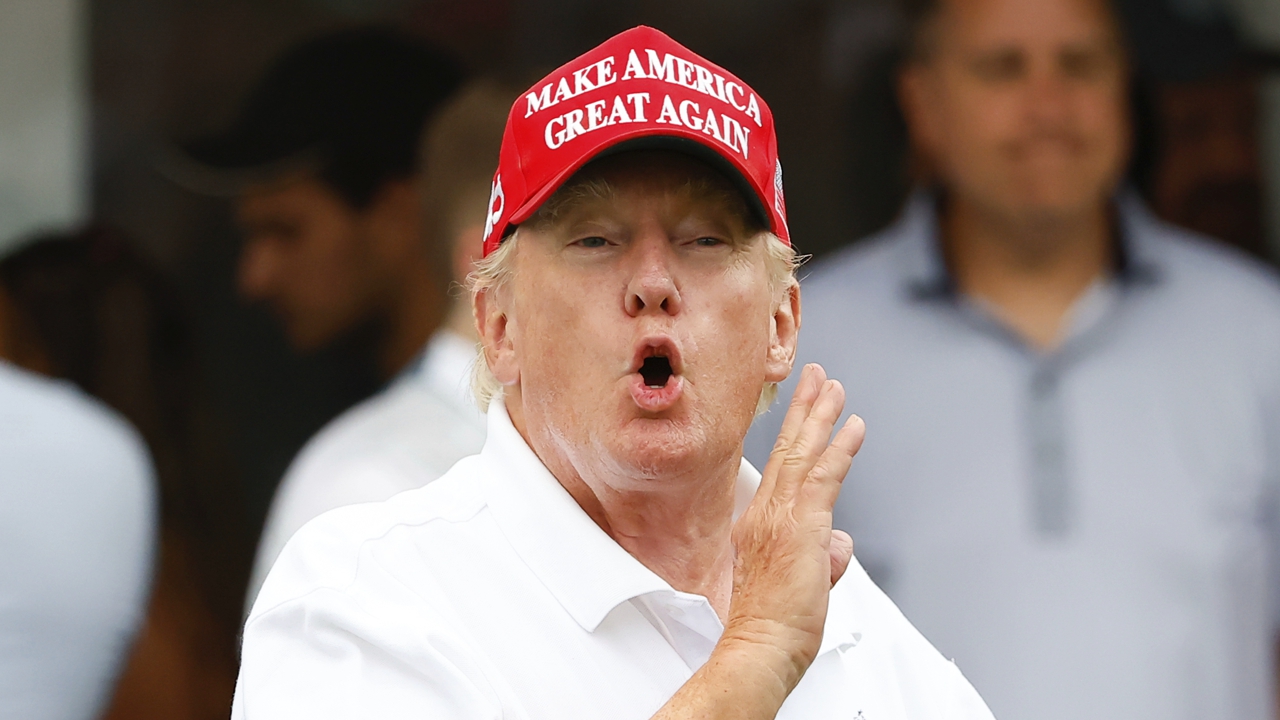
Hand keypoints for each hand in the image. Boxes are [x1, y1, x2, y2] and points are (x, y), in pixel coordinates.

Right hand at [722, 363, 864, 690]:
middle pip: (787, 449)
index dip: (791, 435)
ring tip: (832, 386)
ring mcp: (781, 518)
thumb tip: (839, 544)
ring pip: (802, 453)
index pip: (777, 468)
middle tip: (814, 377)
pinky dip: (839, 449)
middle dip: (803, 409)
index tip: (801, 410)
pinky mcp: (802, 527)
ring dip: (820, 416)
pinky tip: (852, 427)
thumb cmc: (771, 624)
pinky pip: (823, 476)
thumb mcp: (800, 581)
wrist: (759, 646)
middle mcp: (766, 514)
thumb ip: (821, 555)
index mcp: (758, 524)